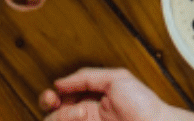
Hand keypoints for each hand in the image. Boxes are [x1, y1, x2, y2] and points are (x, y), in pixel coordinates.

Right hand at [39, 68, 175, 120]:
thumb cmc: (142, 103)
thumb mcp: (117, 79)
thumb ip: (88, 77)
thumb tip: (60, 81)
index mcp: (90, 98)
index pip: (60, 97)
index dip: (51, 96)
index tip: (53, 94)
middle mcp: (84, 115)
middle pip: (52, 113)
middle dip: (50, 106)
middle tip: (59, 103)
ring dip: (63, 116)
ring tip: (82, 113)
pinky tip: (79, 118)